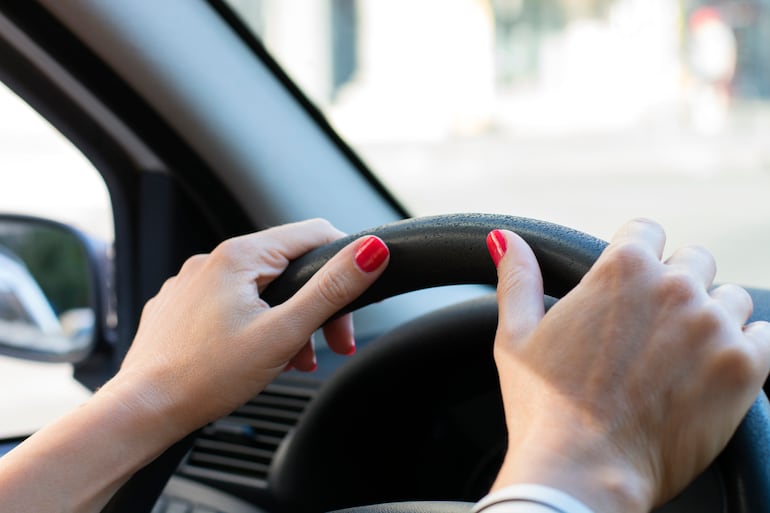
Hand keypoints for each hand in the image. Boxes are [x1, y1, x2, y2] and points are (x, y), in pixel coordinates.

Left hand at [106, 219, 388, 437]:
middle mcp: (212, 261)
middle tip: (332, 345)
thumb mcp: (284, 332)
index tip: (355, 304)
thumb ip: (332, 290)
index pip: (313, 234)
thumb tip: (371, 251)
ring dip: (287, 321)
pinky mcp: (181, 308)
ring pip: (260, 290)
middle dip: (316, 306)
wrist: (143, 411)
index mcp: (240, 256)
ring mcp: (192, 284)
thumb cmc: (206, 376)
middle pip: (288, 268)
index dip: (344, 265)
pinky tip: (256, 358)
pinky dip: (255, 326)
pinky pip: (230, 305)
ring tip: (293, 361)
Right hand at [486, 219, 769, 512]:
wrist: (583, 470)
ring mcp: (714, 326)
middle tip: (651, 330)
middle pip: (694, 261)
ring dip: (711, 317)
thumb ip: (518, 279)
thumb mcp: (518, 335)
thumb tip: (506, 239)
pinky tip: (711, 372)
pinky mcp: (744, 368)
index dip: (636, 256)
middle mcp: (674, 286)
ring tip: (680, 358)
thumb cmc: (544, 405)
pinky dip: (744, 349)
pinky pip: (763, 336)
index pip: (647, 230)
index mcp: (621, 268)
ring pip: (731, 298)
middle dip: (676, 285)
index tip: (629, 288)